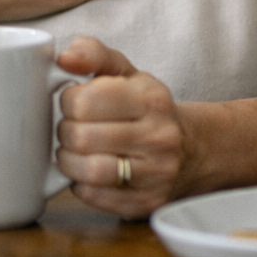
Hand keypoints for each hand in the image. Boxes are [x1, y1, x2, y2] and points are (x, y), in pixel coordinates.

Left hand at [54, 37, 192, 217]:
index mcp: (150, 98)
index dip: (67, 101)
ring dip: (68, 162)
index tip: (73, 102)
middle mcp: (159, 136)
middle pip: (82, 137)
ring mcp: (157, 174)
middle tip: (71, 128)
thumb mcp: (125, 71)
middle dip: (65, 132)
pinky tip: (87, 172)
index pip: (84, 101)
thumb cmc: (147, 107)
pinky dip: (81, 185)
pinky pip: (96, 197)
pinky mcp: (148, 203)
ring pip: (89, 171)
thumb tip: (63, 58)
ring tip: (74, 151)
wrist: (192, 149)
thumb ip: (92, 53)